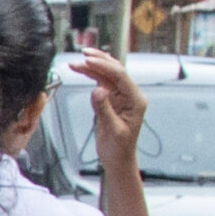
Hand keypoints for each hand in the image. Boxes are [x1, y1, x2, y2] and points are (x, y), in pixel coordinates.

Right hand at [72, 49, 148, 171]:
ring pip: (107, 75)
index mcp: (136, 100)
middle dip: (99, 61)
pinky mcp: (111, 100)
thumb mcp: (113, 130)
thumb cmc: (119, 148)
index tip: (88, 61)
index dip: (104, 66)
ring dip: (93, 67)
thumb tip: (97, 90)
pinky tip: (83, 70)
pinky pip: (102, 82)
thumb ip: (104, 109)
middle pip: (115, 71)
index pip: (120, 76)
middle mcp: (129, 95)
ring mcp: (120, 96)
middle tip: (82, 56)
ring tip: (78, 61)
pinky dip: (92, 75)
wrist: (118, 159)